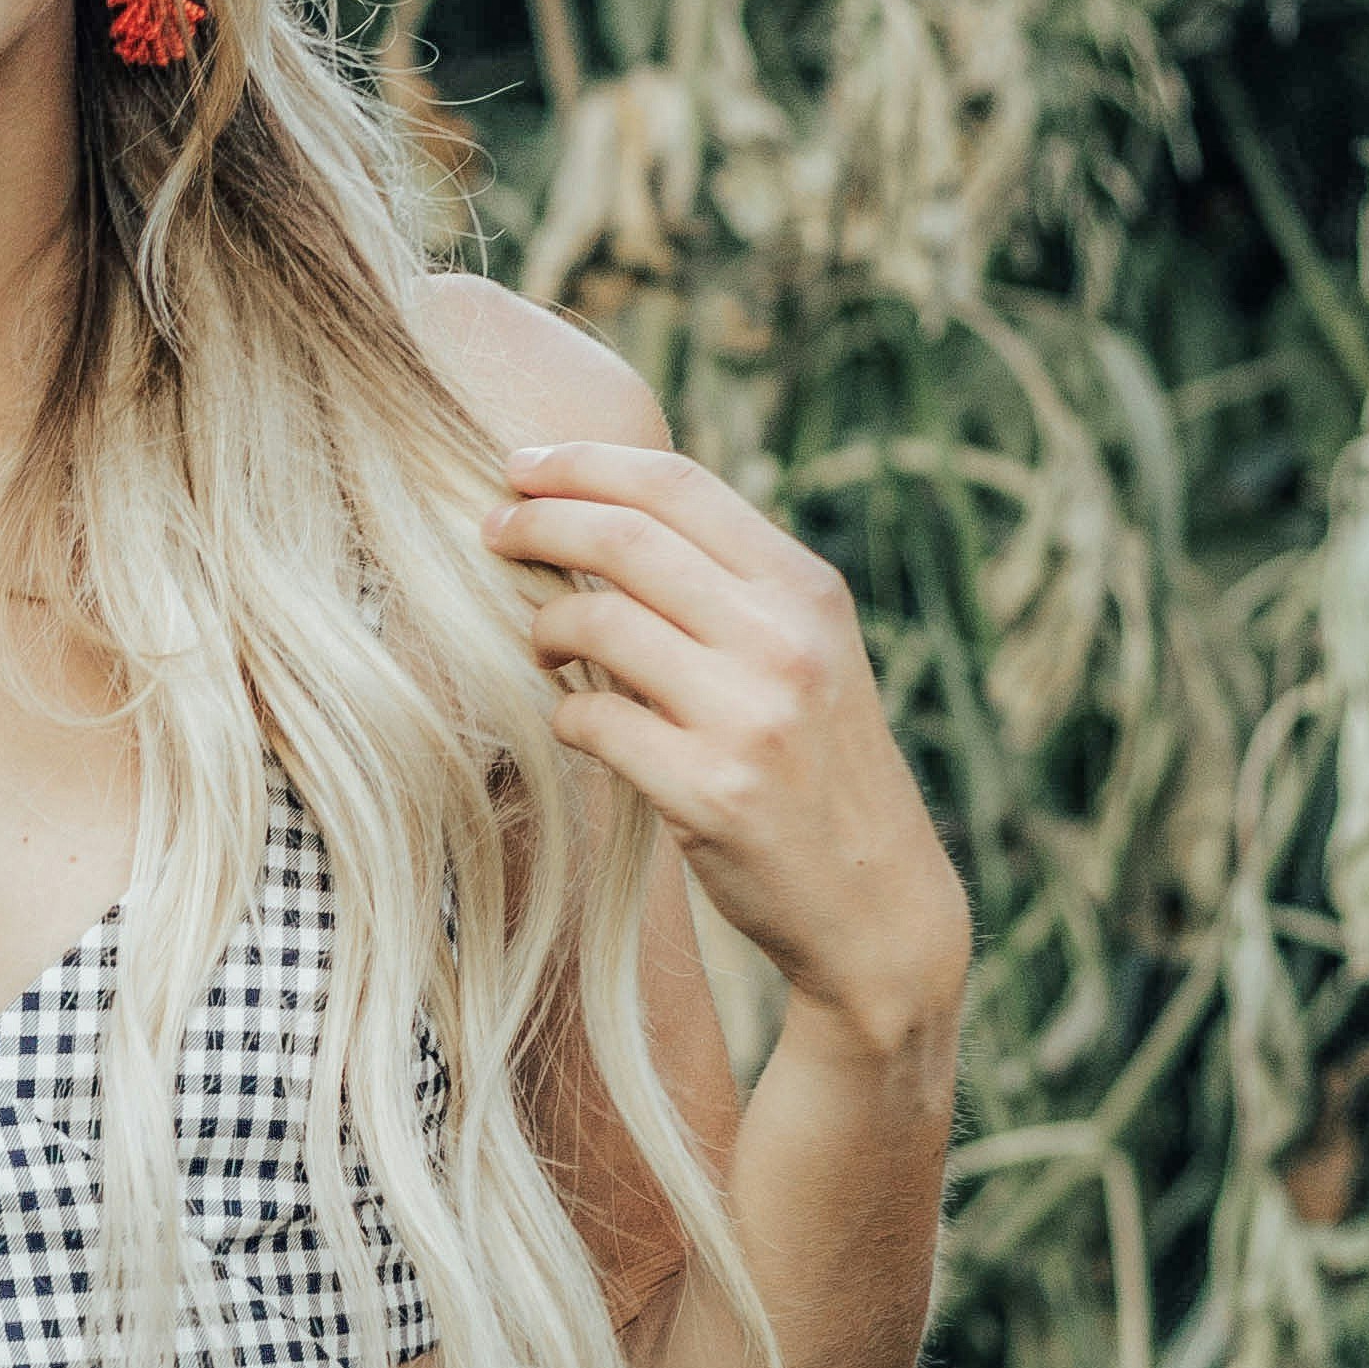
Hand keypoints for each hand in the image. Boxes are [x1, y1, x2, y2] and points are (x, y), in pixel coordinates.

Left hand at [482, 437, 969, 1060]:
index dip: (585, 464)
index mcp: (808, 590)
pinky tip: (578, 723)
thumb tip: (607, 516)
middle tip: (491, 530)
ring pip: (598, 624)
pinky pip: (593, 721)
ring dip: (544, 627)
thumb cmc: (820, 767)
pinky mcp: (710, 793)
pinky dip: (567, 715)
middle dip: (537, 523)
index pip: (679, 486)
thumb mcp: (808, 655)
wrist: (877, 904)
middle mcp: (785, 641)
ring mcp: (750, 717)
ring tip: (540, 644)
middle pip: (625, 540)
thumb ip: (732, 587)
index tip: (520, 467)